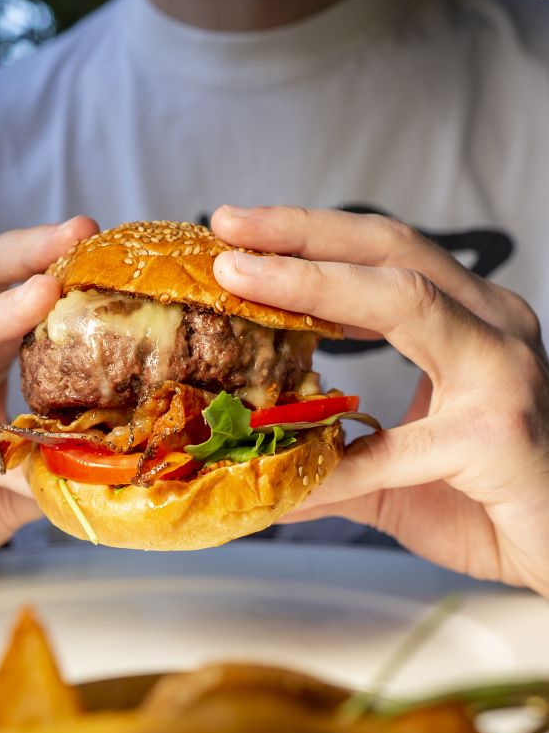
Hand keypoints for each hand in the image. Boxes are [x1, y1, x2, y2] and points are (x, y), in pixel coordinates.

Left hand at [211, 205, 548, 595]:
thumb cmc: (487, 504)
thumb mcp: (394, 475)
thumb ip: (333, 461)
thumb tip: (258, 471)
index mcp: (469, 322)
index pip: (385, 257)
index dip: (312, 237)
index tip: (241, 232)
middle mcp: (491, 328)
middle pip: (392, 250)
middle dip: (304, 233)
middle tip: (230, 227)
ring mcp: (502, 373)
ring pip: (406, 300)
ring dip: (313, 283)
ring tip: (242, 278)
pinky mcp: (498, 434)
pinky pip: (402, 442)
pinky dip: (339, 459)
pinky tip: (290, 473)